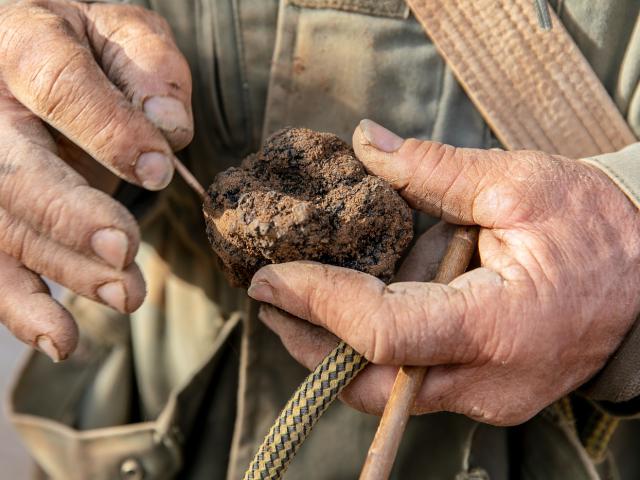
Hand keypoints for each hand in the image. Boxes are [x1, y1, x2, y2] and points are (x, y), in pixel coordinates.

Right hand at [0, 0, 192, 360]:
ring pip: (4, 226)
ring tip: (124, 297)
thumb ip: (149, 67)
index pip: (55, 80)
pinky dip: (22, 308)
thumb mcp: (124, 33)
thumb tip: (168, 128)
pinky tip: (59, 340)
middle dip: (71, 217)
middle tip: (125, 251)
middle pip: (13, 170)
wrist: (32, 57)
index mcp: (18, 40)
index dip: (107, 130)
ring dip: (63, 270)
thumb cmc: (90, 49)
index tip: (159, 169)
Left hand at [248, 119, 639, 425]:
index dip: (318, 304)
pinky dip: (371, 351)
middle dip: (308, 344)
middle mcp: (489, 381)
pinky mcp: (486, 394)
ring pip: (386, 391)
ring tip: (298, 302)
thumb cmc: (596, 229)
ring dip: (333, 350)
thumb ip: (434, 172)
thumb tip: (368, 146)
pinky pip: (411, 383)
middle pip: (371, 383)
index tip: (271, 277)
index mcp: (498, 326)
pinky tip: (353, 312)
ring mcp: (488, 397)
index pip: (383, 331)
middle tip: (270, 298)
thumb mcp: (520, 185)